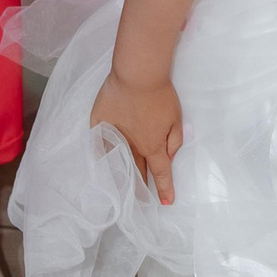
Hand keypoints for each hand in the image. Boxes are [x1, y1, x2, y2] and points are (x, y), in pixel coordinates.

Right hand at [90, 69, 182, 205]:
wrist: (137, 74)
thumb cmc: (160, 94)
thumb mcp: (176, 118)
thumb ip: (175, 141)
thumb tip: (169, 157)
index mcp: (152, 146)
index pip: (160, 173)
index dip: (165, 188)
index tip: (167, 202)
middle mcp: (132, 145)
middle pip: (137, 170)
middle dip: (141, 187)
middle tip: (142, 201)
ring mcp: (114, 135)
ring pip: (117, 161)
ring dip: (121, 175)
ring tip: (122, 188)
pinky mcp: (100, 123)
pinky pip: (100, 143)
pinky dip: (102, 154)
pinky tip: (103, 162)